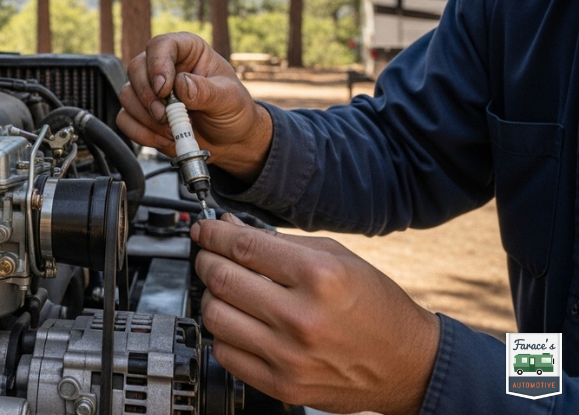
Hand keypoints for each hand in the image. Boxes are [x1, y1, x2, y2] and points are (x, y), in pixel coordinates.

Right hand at [116, 32, 271, 181]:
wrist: (231, 141)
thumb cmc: (234, 112)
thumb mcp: (230, 100)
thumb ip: (207, 91)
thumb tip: (180, 84)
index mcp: (188, 51)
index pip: (161, 45)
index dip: (157, 64)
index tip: (164, 89)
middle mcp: (165, 66)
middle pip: (136, 68)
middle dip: (147, 96)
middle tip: (165, 116)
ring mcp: (150, 90)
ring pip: (127, 95)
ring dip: (146, 118)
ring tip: (172, 131)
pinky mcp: (142, 113)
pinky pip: (125, 119)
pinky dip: (140, 133)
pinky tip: (163, 139)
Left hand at [192, 213, 439, 414]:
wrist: (409, 365)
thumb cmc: (377, 309)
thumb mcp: (338, 259)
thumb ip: (279, 242)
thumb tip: (230, 229)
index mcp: (320, 277)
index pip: (243, 247)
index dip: (213, 235)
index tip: (203, 231)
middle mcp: (302, 317)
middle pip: (221, 279)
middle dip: (206, 261)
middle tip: (208, 256)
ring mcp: (289, 356)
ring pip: (215, 316)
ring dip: (211, 297)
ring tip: (225, 291)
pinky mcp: (282, 384)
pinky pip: (225, 353)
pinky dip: (223, 333)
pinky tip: (239, 322)